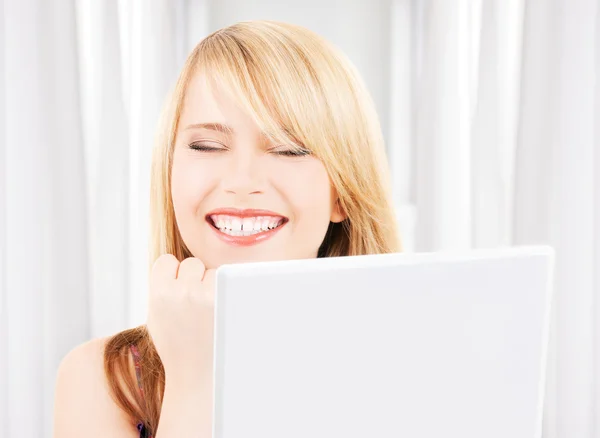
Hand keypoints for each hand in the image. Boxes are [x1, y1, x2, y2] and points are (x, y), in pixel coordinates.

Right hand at [146, 254, 215, 387]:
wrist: (196, 374)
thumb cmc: (176, 344)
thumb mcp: (157, 315)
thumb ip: (162, 287)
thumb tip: (178, 262)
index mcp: (160, 294)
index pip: (167, 261)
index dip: (173, 273)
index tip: (176, 289)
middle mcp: (183, 292)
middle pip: (192, 263)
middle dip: (194, 279)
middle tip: (195, 304)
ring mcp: (207, 297)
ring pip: (212, 271)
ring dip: (212, 285)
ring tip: (208, 311)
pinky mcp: (227, 303)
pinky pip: (229, 281)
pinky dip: (227, 291)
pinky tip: (221, 311)